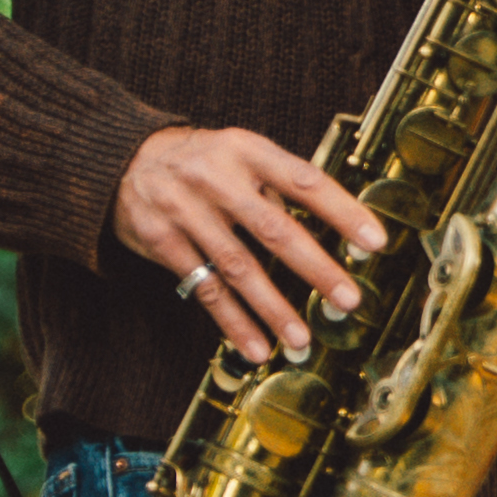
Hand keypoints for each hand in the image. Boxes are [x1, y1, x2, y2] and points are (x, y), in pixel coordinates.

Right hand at [118, 124, 380, 365]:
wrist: (121, 160)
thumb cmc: (203, 161)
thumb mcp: (240, 152)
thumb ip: (280, 184)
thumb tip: (342, 225)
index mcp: (246, 150)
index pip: (303, 181)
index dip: (342, 211)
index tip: (375, 241)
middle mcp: (215, 179)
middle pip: (272, 229)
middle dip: (315, 268)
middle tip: (348, 300)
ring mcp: (186, 211)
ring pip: (237, 267)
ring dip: (273, 308)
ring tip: (302, 339)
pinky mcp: (162, 242)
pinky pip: (204, 288)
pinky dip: (232, 322)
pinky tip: (256, 346)